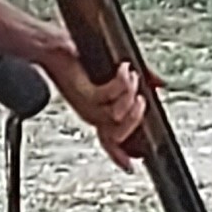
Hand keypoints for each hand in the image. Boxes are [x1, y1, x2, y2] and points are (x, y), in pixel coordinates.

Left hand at [51, 51, 147, 167]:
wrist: (51, 46)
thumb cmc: (76, 56)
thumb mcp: (115, 72)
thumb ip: (139, 81)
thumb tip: (160, 85)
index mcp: (96, 113)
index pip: (110, 142)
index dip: (121, 155)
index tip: (132, 165)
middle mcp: (91, 114)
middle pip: (119, 135)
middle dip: (137, 117)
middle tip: (142, 98)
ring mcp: (87, 106)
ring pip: (118, 115)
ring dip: (131, 93)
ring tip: (130, 74)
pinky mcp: (85, 94)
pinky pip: (112, 96)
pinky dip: (123, 81)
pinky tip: (123, 69)